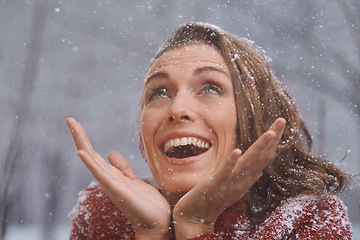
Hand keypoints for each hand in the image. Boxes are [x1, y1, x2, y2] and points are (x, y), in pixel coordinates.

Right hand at [66, 117, 169, 239]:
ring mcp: (111, 184)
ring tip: (73, 126)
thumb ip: (122, 167)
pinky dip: (90, 163)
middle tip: (69, 119)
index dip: (85, 140)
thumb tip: (110, 152)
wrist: (156, 222)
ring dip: (82, 143)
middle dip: (80, 137)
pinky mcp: (117, 189)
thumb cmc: (146, 204)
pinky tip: (81, 153)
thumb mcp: (133, 179)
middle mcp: (108, 179)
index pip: (95, 155)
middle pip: (90, 154)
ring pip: (92, 160)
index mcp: (111, 176)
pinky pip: (101, 174)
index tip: (76, 124)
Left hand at [172, 118, 285, 239]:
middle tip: (281, 120)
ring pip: (248, 164)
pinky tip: (237, 151)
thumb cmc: (214, 197)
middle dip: (272, 138)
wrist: (197, 216)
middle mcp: (243, 180)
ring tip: (270, 133)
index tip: (280, 123)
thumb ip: (246, 175)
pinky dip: (232, 162)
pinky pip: (225, 173)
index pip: (264, 157)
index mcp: (247, 178)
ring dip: (259, 148)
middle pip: (261, 157)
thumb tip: (258, 167)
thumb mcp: (234, 184)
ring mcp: (230, 183)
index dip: (274, 141)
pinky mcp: (215, 185)